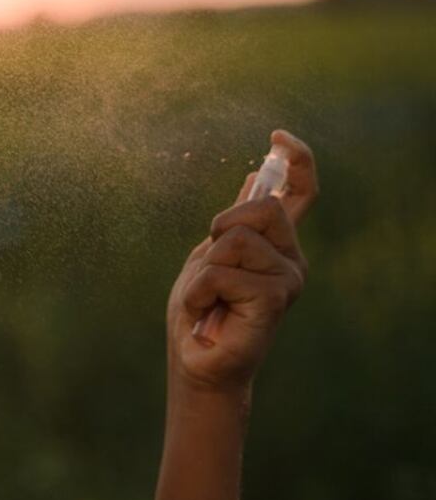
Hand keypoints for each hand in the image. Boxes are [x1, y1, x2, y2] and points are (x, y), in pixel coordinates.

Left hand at [165, 129, 318, 391]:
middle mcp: (292, 259)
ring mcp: (288, 279)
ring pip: (236, 239)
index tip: (278, 137)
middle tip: (210, 267)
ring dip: (204, 269)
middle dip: (222, 228)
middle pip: (261, 207)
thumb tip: (256, 175)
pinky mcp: (275, 299)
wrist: (197, 362)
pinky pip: (223, 272)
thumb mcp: (211, 254)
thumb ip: (238, 222)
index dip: (297, 160)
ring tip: (207, 297)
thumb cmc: (201, 312)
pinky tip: (205, 312)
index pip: (300, 193)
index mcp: (277, 245)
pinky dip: (199, 291)